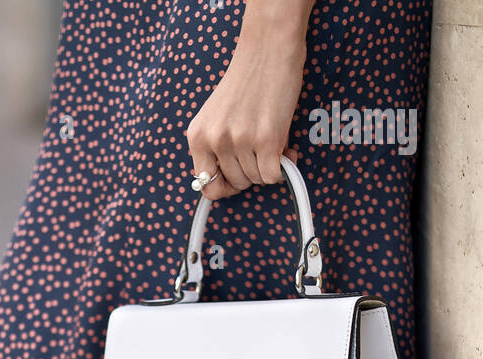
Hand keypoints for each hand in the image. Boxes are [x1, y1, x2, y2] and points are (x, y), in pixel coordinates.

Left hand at [186, 20, 307, 200]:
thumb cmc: (246, 82)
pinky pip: (273, 175)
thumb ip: (214, 148)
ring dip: (267, 165)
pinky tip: (285, 149)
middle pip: (236, 184)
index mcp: (197, 136)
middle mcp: (215, 140)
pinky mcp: (266, 139)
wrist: (268, 48)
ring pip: (256, 180)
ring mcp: (240, 140)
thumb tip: (221, 185)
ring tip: (271, 141)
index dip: (225, 186)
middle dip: (251, 171)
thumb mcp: (215, 117)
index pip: (206, 186)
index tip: (237, 178)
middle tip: (259, 150)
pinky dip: (283, 167)